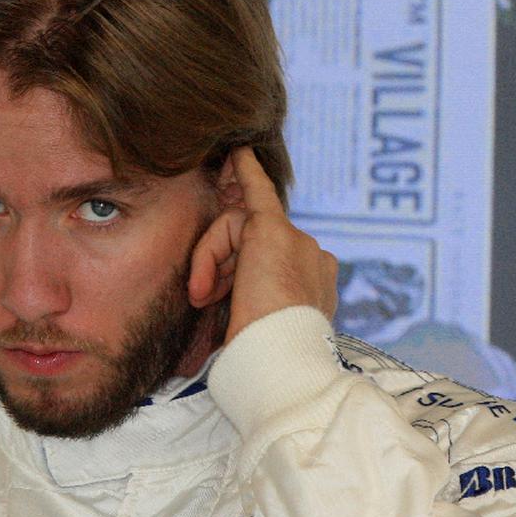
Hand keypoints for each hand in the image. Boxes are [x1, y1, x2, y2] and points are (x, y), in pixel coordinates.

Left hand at [188, 147, 338, 343]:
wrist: (280, 362)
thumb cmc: (264, 359)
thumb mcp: (254, 330)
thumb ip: (245, 305)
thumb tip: (213, 298)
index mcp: (313, 285)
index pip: (269, 265)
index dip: (238, 271)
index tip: (225, 286)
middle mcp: (312, 259)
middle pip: (250, 245)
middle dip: (220, 268)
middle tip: (202, 299)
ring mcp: (298, 242)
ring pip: (239, 232)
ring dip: (212, 259)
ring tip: (203, 295)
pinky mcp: (273, 231)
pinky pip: (254, 193)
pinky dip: (245, 173)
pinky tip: (238, 154)